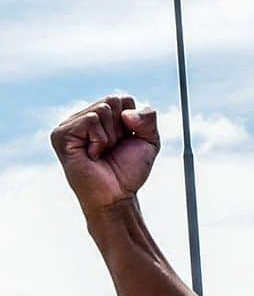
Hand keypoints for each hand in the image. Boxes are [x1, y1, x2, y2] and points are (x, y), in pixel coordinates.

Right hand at [51, 97, 159, 215]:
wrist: (116, 196)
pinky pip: (90, 120)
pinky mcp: (61, 134)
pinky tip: (92, 154)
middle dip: (121, 128)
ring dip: (110, 136)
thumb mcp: (149, 141)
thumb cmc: (128, 171)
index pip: (124, 99)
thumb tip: (126, 112)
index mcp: (101, 116)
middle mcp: (84, 117)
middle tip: (112, 149)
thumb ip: (148, 117)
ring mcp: (70, 124)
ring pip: (102, 109)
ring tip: (101, 153)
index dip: (133, 123)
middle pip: (113, 100)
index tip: (125, 143)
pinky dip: (99, 139)